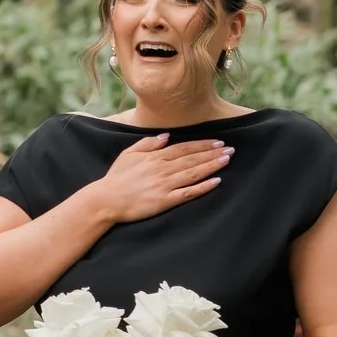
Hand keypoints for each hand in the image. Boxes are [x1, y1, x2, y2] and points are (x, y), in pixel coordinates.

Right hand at [90, 134, 232, 225]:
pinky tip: (217, 181)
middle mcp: (163, 169)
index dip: (203, 145)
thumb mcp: (128, 154)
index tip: (218, 142)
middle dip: (213, 153)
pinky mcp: (165, 201)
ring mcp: (165, 185)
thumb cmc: (116, 178)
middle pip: (193, 159)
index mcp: (155, 157)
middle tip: (230, 149)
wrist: (105, 200)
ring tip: (227, 160)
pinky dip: (204, 187)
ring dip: (213, 166)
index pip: (184, 148)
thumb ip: (148, 144)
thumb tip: (166, 136)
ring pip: (194, 173)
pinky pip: (189, 193)